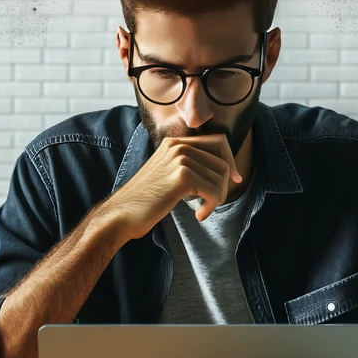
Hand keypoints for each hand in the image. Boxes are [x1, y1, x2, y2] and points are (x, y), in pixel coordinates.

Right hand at [105, 133, 242, 240]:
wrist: (122, 214)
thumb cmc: (145, 200)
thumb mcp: (167, 173)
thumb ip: (189, 165)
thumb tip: (225, 170)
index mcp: (174, 142)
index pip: (218, 142)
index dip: (231, 160)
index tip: (235, 180)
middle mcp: (178, 146)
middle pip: (222, 161)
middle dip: (224, 185)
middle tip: (213, 203)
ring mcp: (180, 159)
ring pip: (220, 178)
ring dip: (217, 198)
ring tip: (203, 210)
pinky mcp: (182, 176)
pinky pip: (213, 191)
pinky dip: (211, 207)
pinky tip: (199, 215)